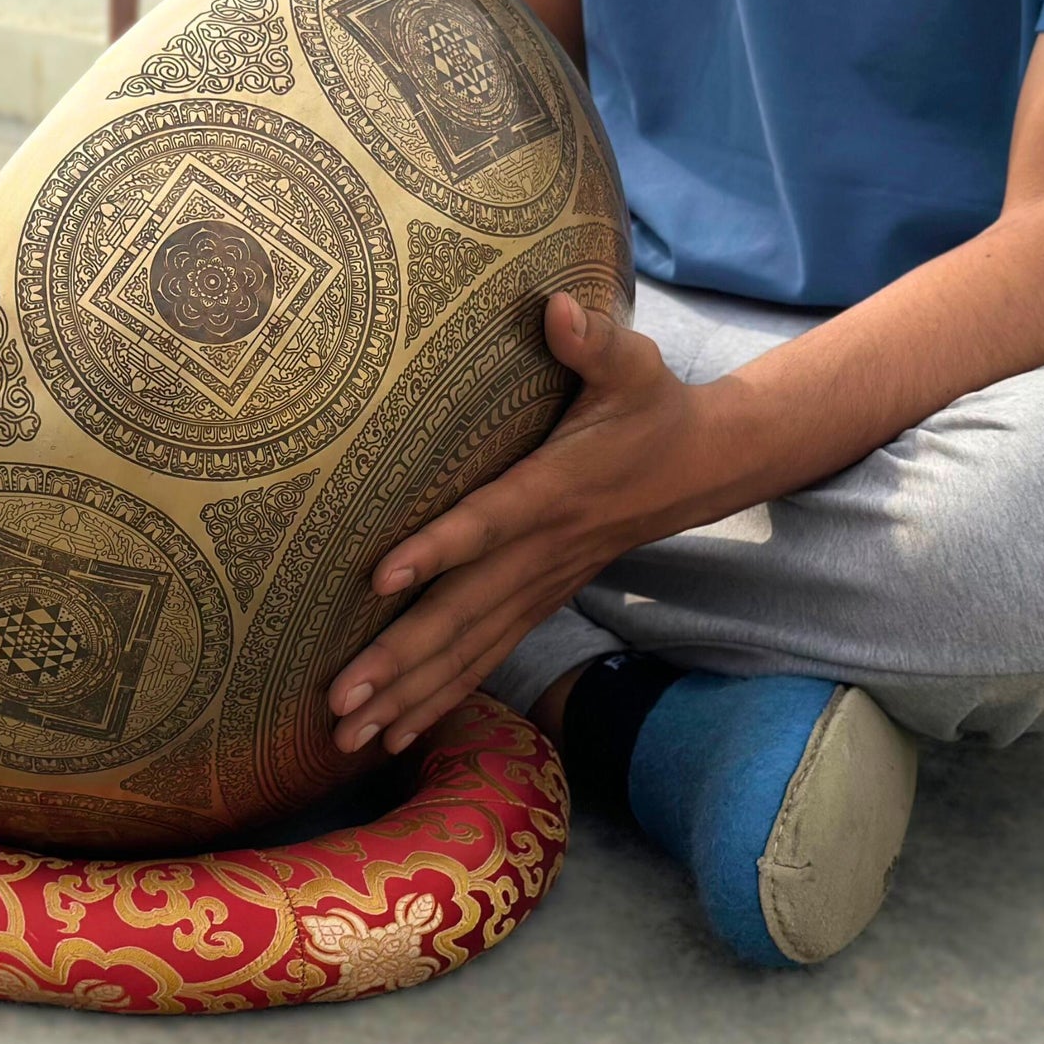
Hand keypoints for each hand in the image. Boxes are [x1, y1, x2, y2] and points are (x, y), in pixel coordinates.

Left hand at [326, 291, 733, 754]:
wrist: (703, 465)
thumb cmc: (649, 405)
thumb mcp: (633, 364)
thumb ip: (594, 341)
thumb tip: (559, 306)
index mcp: (554, 491)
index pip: (489, 523)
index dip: (438, 550)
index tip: (381, 577)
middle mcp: (543, 552)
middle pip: (462, 614)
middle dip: (399, 662)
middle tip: (340, 701)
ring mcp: (541, 586)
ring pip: (469, 652)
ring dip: (409, 697)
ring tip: (349, 737)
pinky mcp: (538, 602)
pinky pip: (486, 659)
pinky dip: (442, 699)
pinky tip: (397, 735)